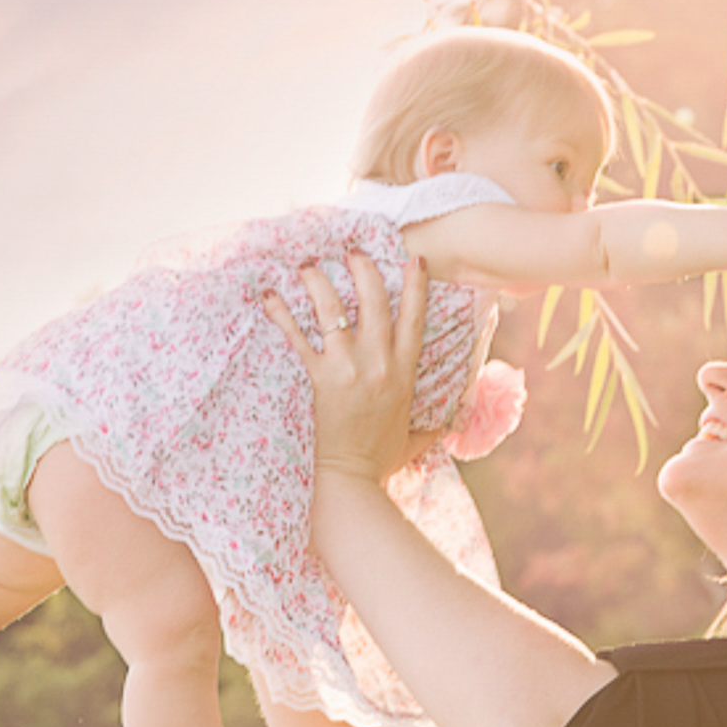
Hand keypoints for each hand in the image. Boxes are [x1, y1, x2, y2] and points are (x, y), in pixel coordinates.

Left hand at [262, 252, 431, 483]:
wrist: (353, 476)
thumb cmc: (384, 458)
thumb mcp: (419, 434)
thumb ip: (437, 419)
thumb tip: (456, 414)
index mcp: (404, 371)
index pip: (413, 318)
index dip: (414, 286)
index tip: (412, 259)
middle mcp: (379, 362)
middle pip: (374, 301)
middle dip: (363, 269)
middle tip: (352, 250)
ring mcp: (348, 368)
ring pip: (333, 312)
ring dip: (319, 283)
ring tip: (308, 265)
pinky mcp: (320, 378)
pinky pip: (298, 338)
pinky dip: (282, 315)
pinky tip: (270, 296)